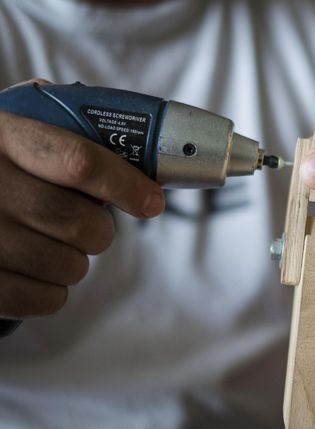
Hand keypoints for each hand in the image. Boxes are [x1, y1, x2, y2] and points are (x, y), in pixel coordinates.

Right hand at [0, 80, 164, 318]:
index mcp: (5, 137)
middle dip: (99, 230)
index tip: (152, 201)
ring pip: (68, 265)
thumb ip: (64, 139)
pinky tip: (35, 273)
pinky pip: (42, 299)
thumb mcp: (16, 136)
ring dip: (74, 261)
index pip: (80, 162)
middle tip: (90, 226)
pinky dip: (52, 292)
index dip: (126, 184)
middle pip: (81, 223)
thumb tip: (138, 164)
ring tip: (51, 245)